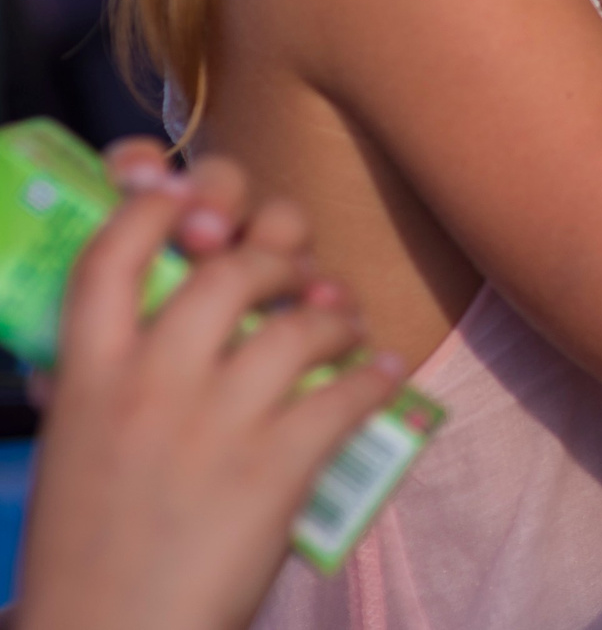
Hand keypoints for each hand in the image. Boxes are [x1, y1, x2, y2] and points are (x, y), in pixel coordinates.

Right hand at [15, 145, 401, 629]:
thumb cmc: (87, 547)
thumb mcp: (74, 445)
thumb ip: (100, 378)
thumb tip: (137, 322)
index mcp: (86, 375)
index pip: (114, 253)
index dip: (158, 204)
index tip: (194, 201)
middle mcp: (149, 384)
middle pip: (228, 270)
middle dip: (277, 255)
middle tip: (299, 272)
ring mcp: (215, 423)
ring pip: (300, 324)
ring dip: (338, 317)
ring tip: (349, 329)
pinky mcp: (274, 468)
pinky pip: (346, 395)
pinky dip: (373, 380)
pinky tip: (382, 379)